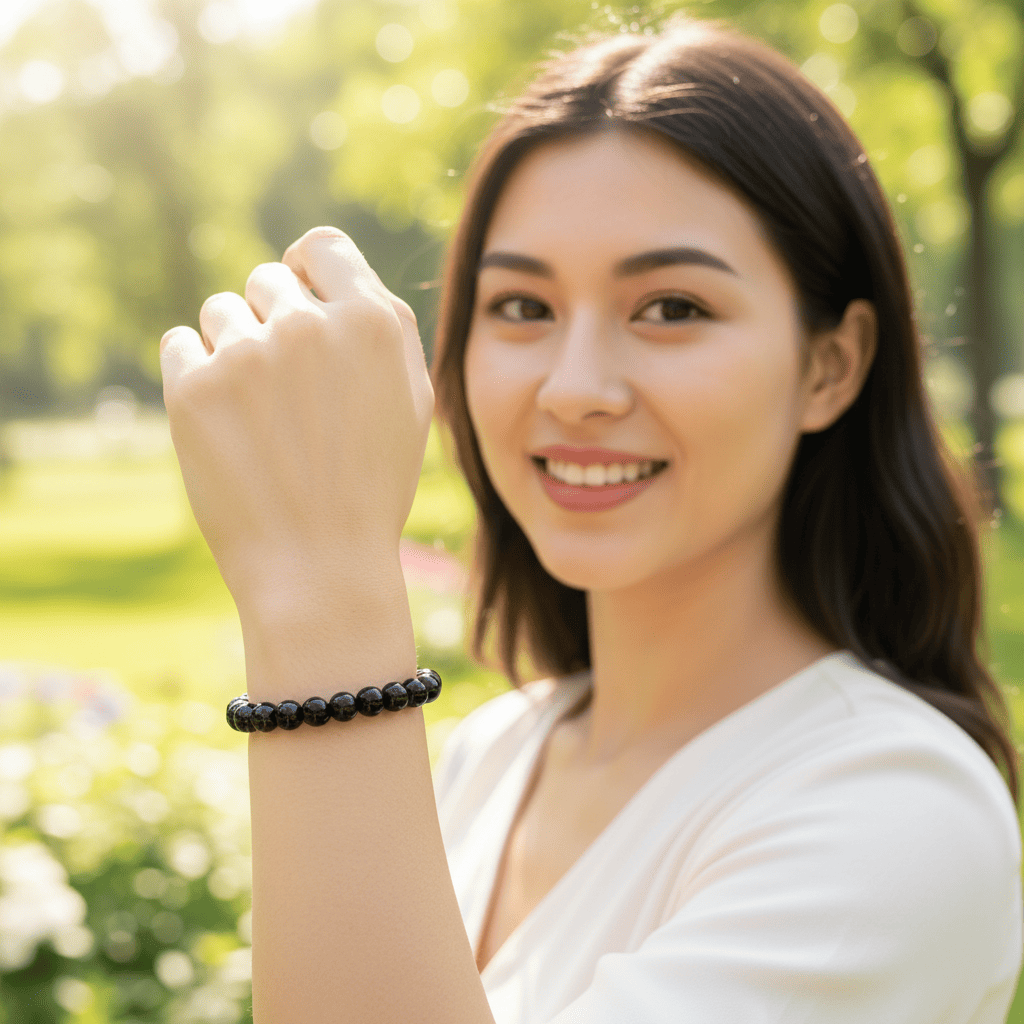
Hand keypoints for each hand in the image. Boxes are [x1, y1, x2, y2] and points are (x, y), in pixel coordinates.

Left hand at [160, 227, 432, 619]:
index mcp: (373, 322)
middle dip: (273, 322)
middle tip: (287, 391)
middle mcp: (309, 326)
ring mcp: (247, 355)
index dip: (309, 270)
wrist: (320, 569)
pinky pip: (179, 343)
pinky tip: (224, 423)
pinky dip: (195, 374)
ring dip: (233, 348)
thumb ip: (381, 325)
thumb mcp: (411, 402)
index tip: (300, 296)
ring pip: (219, 311)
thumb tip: (327, 272)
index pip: (322, 247)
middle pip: (268, 279)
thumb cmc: (371, 486)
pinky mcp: (193, 388)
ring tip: (259, 417)